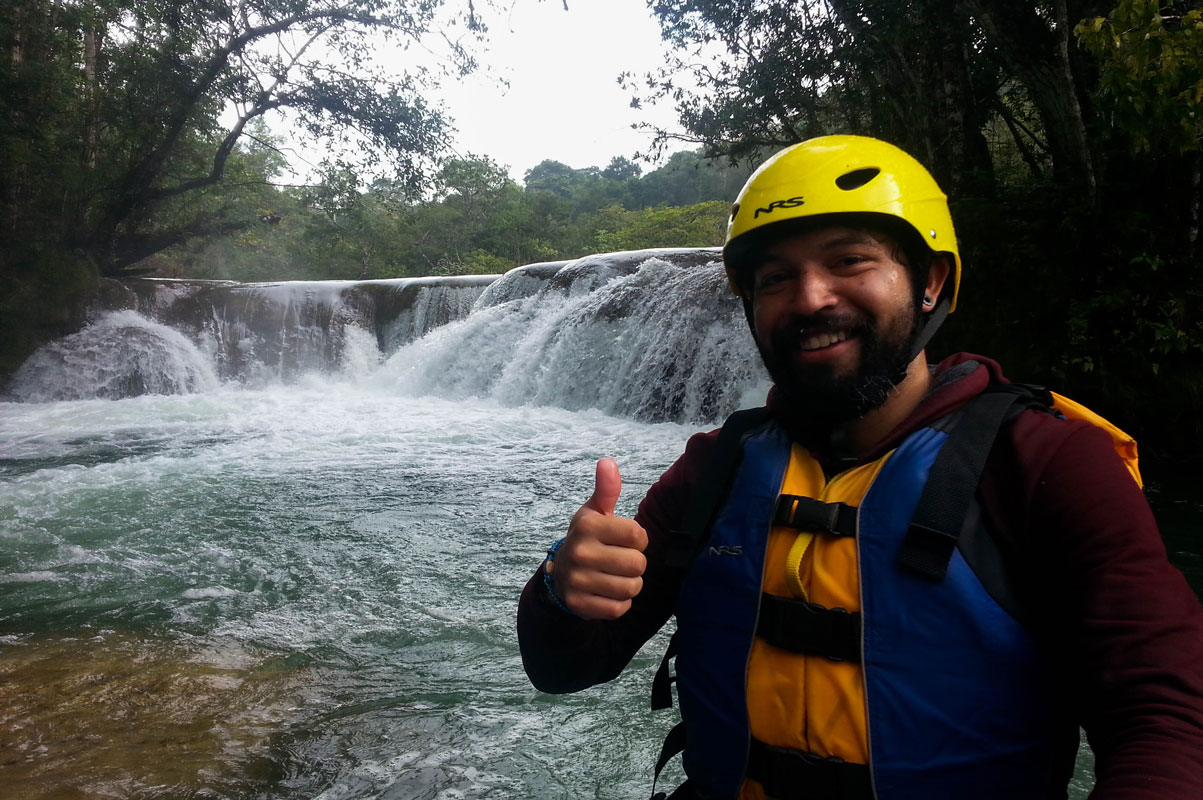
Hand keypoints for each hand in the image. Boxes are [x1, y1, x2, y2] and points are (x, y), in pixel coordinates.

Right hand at [550, 458, 648, 619]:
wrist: (559, 575)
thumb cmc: (586, 539)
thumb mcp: (594, 512)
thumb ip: (606, 489)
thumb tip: (608, 462)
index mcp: (588, 526)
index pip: (638, 535)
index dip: (638, 539)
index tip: (625, 540)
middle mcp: (580, 552)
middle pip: (638, 564)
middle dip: (635, 564)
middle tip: (620, 561)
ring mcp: (578, 581)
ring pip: (631, 588)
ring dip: (630, 584)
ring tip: (616, 576)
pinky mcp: (579, 605)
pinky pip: (619, 609)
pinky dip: (619, 603)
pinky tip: (607, 592)